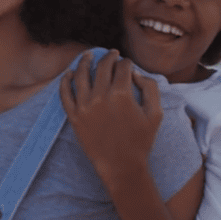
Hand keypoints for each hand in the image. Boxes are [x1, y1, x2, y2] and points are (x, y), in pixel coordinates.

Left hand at [60, 50, 162, 190]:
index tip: (127, 63)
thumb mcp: (156, 113)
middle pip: (102, 67)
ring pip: (80, 75)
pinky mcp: (74, 116)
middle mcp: (101, 96)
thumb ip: (150, 88)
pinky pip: (65, 94)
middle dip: (109, 57)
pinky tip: (68, 73)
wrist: (121, 165)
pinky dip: (65, 81)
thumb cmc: (141, 140)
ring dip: (84, 62)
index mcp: (122, 94)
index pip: (122, 68)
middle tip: (112, 54)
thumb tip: (136, 73)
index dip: (126, 62)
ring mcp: (85, 105)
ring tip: (88, 55)